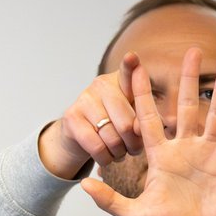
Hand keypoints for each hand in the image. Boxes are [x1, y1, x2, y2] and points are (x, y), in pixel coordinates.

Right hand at [38, 52, 143, 179]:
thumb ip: (144, 119)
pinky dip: (105, 158)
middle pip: (126, 123)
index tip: (132, 57)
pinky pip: (95, 146)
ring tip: (121, 154)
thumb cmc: (115, 124)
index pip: (127, 72)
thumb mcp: (133, 117)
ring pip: (112, 138)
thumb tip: (139, 129)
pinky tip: (107, 158)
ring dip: (120, 153)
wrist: (80, 135)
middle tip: (134, 150)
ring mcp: (84, 99)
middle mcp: (101, 85)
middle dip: (134, 144)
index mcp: (121, 81)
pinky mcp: (71, 117)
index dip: (130, 66)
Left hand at [79, 47, 215, 215]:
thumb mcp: (135, 214)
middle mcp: (185, 149)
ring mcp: (209, 154)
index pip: (148, 118)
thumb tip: (82, 184)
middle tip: (192, 51)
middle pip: (184, 107)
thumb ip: (109, 200)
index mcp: (161, 157)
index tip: (136, 68)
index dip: (142, 94)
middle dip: (188, 80)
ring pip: (215, 115)